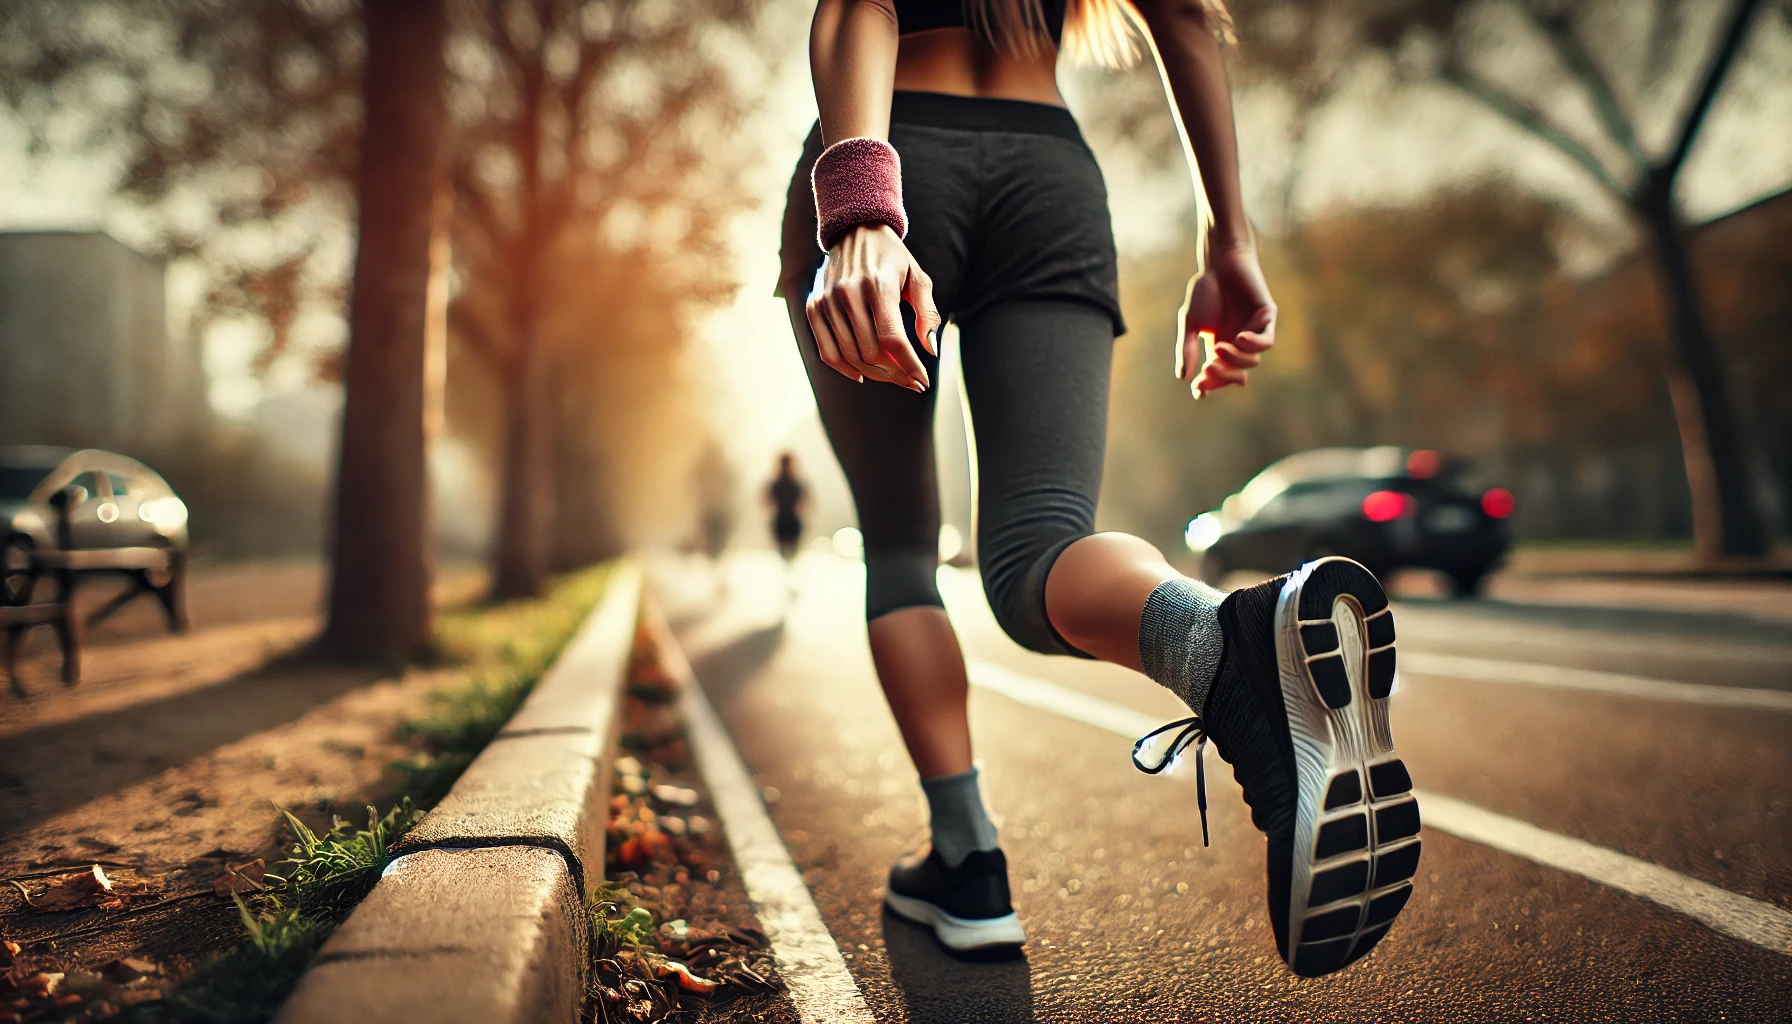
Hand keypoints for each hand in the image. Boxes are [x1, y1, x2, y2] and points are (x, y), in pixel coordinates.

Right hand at [806, 223, 941, 390]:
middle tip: (911, 380)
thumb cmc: (893, 258)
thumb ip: (928, 314)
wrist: (855, 230)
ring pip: (850, 356)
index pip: (893, 339)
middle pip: (871, 353)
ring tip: (892, 376)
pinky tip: (862, 375)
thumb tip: (931, 351)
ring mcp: (827, 301)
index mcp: (878, 285)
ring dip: (875, 374)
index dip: (910, 366)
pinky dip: (845, 369)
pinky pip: (827, 351)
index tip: (923, 381)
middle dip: (895, 373)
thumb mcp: (918, 278)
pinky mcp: (815, 306)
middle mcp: (848, 293)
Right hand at [1176, 243, 1275, 397]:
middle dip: (1224, 377)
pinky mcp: (1267, 317)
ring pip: (1252, 361)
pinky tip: (1239, 339)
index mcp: (1221, 346)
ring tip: (1218, 347)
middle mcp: (1239, 343)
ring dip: (1235, 359)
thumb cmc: (1206, 290)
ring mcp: (1255, 331)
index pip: (1218, 374)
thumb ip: (1188, 348)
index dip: (1210, 384)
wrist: (1220, 262)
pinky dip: (1253, 345)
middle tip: (1209, 369)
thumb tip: (1183, 378)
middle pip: (1237, 373)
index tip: (1199, 389)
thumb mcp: (1191, 323)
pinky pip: (1266, 341)